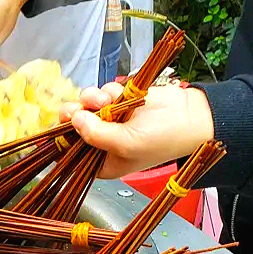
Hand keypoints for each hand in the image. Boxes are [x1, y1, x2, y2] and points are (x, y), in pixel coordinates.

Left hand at [60, 83, 215, 177]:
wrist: (191, 117)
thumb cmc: (163, 140)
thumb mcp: (126, 143)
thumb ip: (96, 134)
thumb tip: (74, 118)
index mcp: (99, 163)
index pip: (68, 154)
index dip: (60, 139)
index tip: (62, 126)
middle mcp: (100, 143)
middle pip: (71, 127)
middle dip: (75, 114)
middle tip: (78, 109)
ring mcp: (108, 121)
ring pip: (85, 106)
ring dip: (93, 99)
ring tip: (108, 100)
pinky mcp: (118, 102)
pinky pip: (100, 93)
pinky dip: (107, 91)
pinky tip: (119, 94)